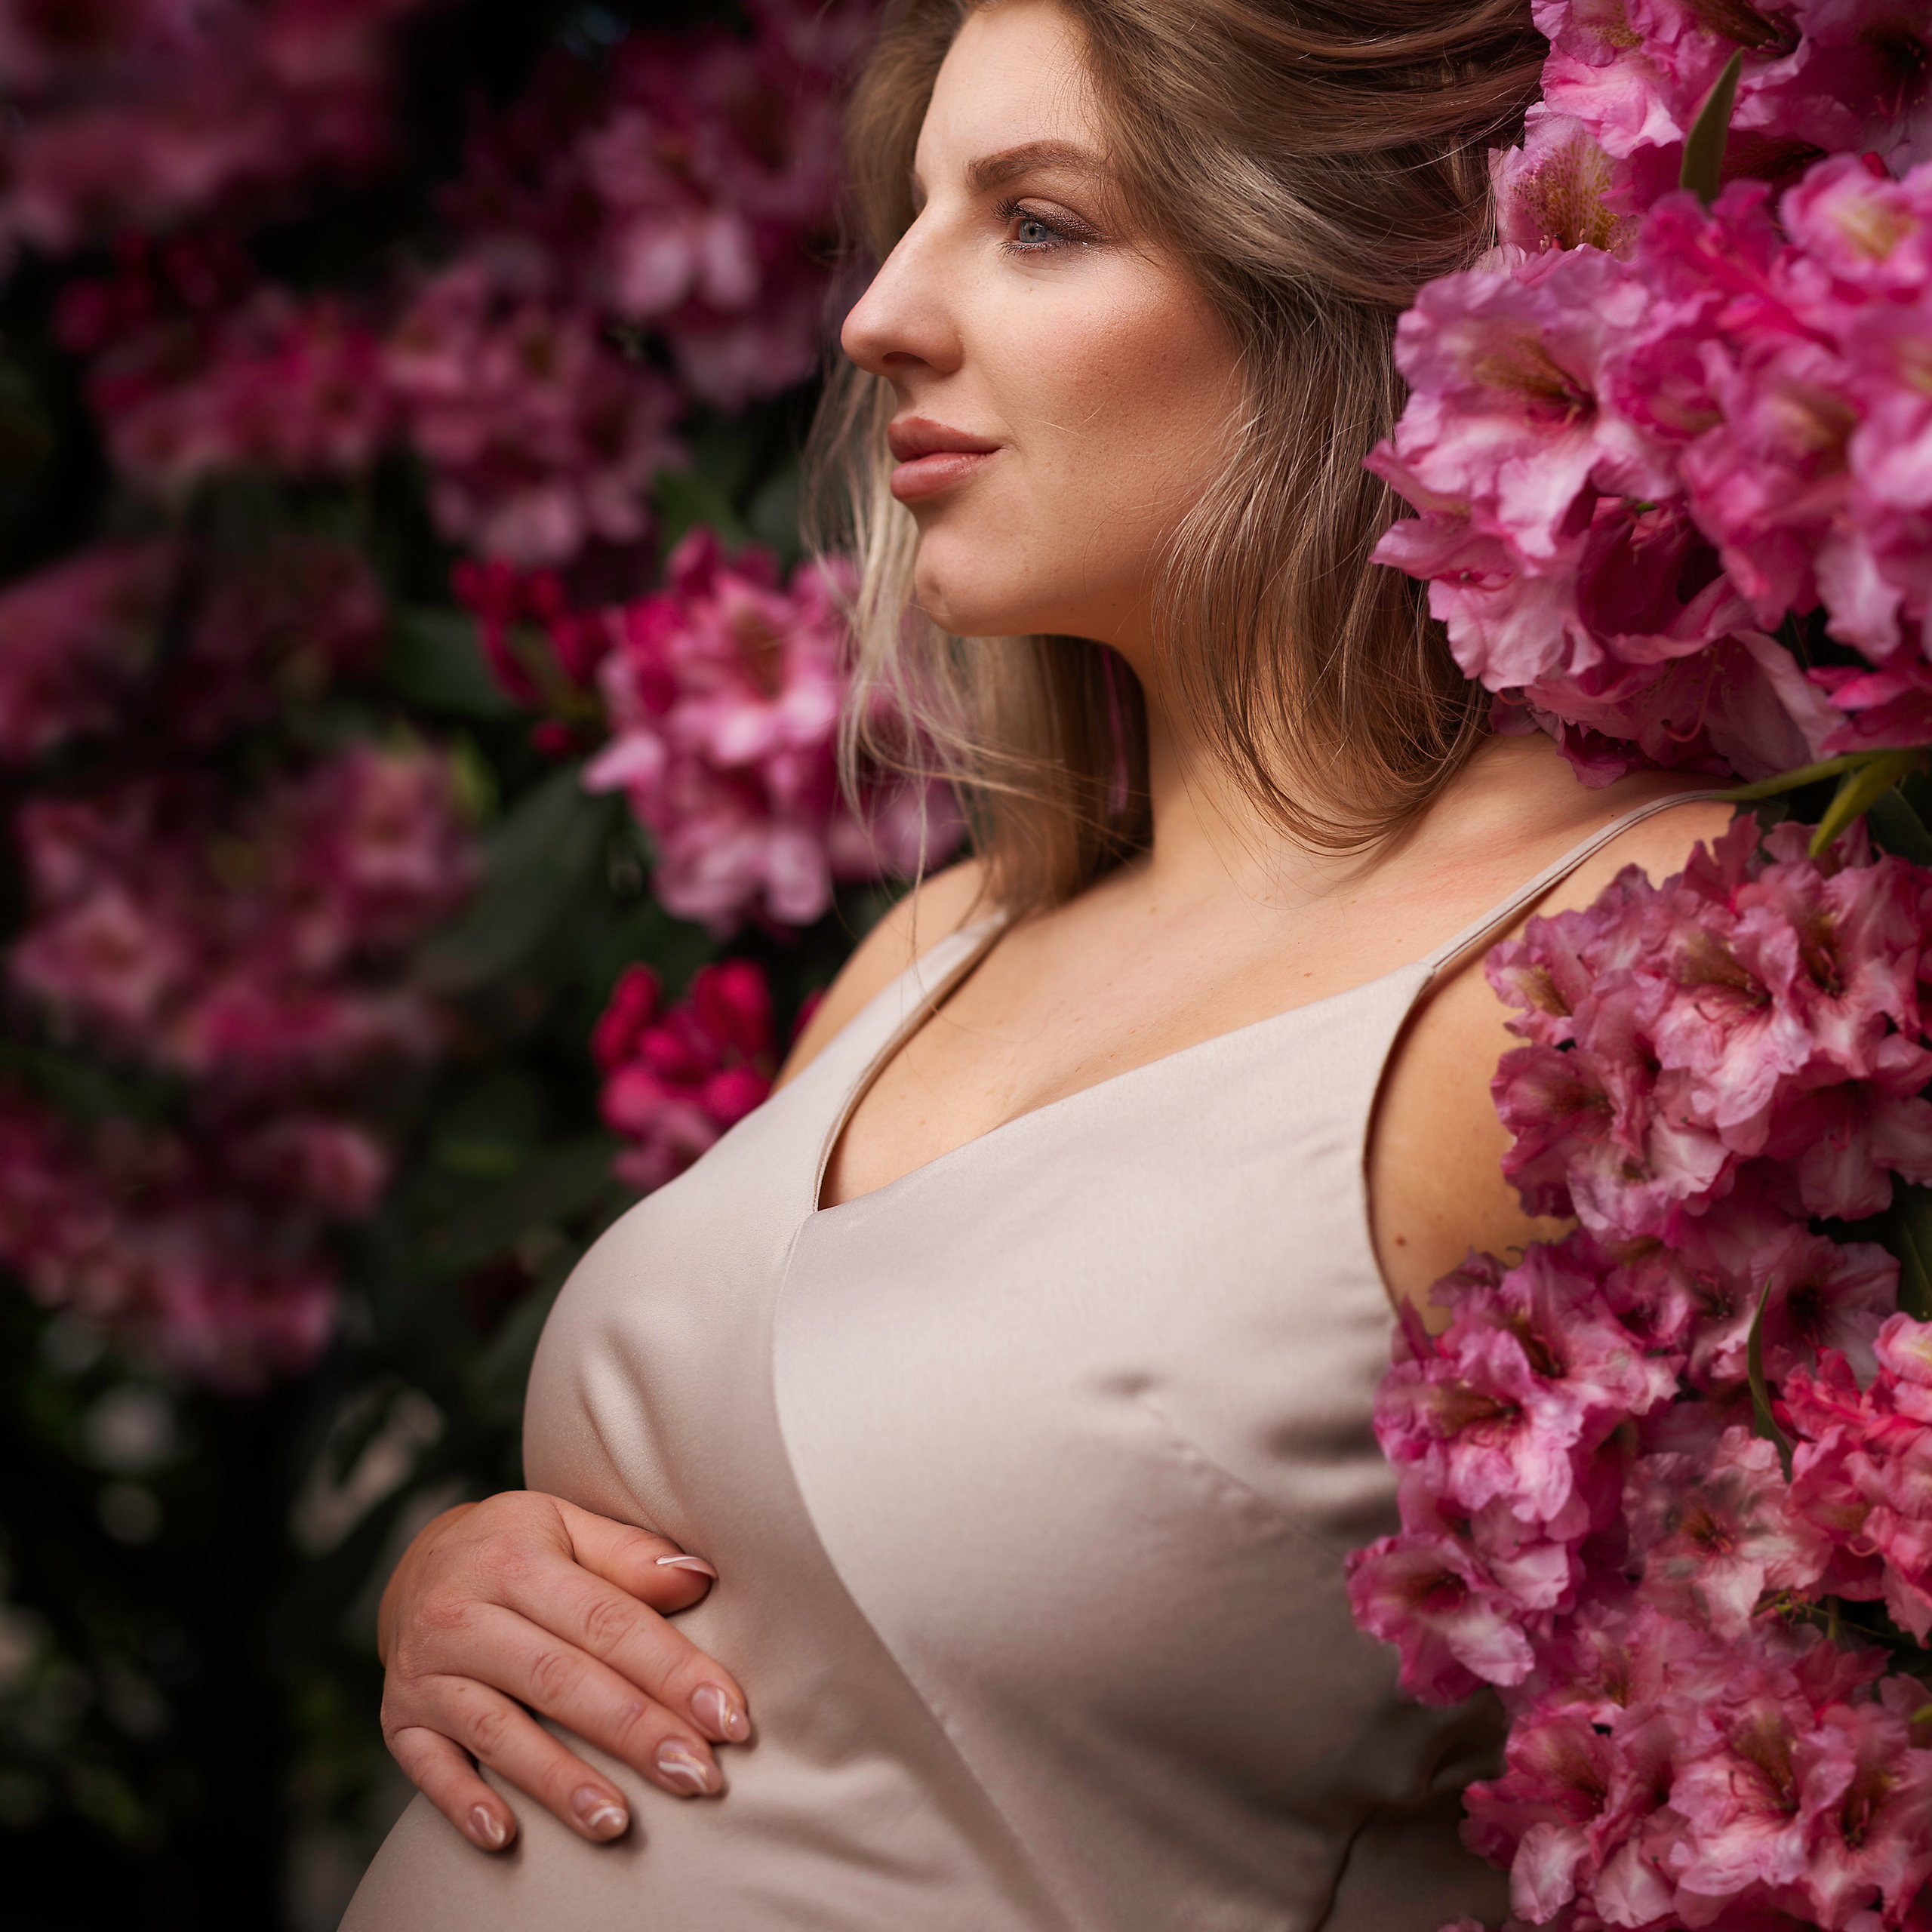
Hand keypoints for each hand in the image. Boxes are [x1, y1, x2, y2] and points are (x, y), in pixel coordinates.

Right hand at [376, 1490, 750, 1852]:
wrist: (415, 1564)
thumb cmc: (515, 1548)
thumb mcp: (566, 1526)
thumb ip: (630, 1555)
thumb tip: (700, 1579)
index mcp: (516, 1560)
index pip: (607, 1621)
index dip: (672, 1670)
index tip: (728, 1717)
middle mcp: (463, 1614)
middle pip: (561, 1679)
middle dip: (635, 1732)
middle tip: (697, 1775)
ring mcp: (427, 1671)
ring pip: (500, 1732)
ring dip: (560, 1781)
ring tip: (618, 1822)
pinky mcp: (399, 1720)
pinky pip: (429, 1768)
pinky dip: (464, 1803)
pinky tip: (506, 1835)